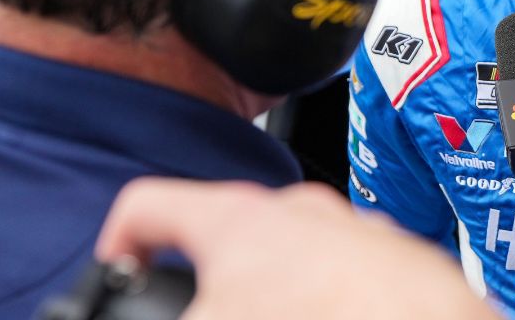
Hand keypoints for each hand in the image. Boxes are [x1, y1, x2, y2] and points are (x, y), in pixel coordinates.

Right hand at [96, 177, 498, 319]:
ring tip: (282, 315)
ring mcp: (352, 235)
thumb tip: (167, 306)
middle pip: (225, 241)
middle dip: (209, 286)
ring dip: (276, 295)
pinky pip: (348, 283)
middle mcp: (298, 213)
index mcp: (238, 219)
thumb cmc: (324, 316)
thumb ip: (173, 310)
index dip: (116, 244)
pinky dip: (331, 302)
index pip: (145, 206)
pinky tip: (335, 318)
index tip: (115, 277)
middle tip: (212, 309)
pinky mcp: (399, 267)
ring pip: (293, 263)